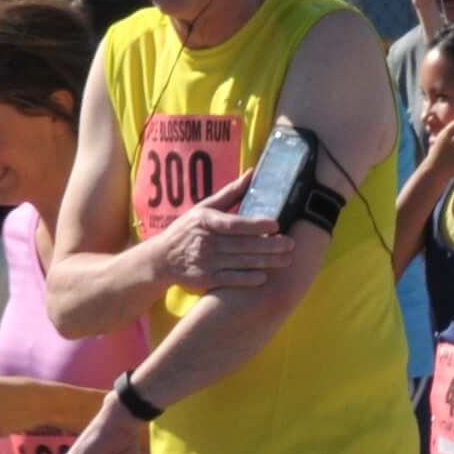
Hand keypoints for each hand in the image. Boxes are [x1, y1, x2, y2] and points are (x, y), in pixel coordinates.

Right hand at [145, 177, 290, 293]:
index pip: (234, 224)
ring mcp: (206, 262)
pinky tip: (265, 276)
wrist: (162, 259)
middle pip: (242, 245)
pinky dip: (248, 279)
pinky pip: (231, 280)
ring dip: (266, 262)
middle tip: (291, 244)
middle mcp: (205, 242)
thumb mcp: (204, 208)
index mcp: (205, 221)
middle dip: (269, 245)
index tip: (276, 224)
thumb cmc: (188, 229)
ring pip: (241, 262)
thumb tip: (252, 173)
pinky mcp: (206, 279)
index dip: (255, 225)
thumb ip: (230, 193)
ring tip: (286, 259)